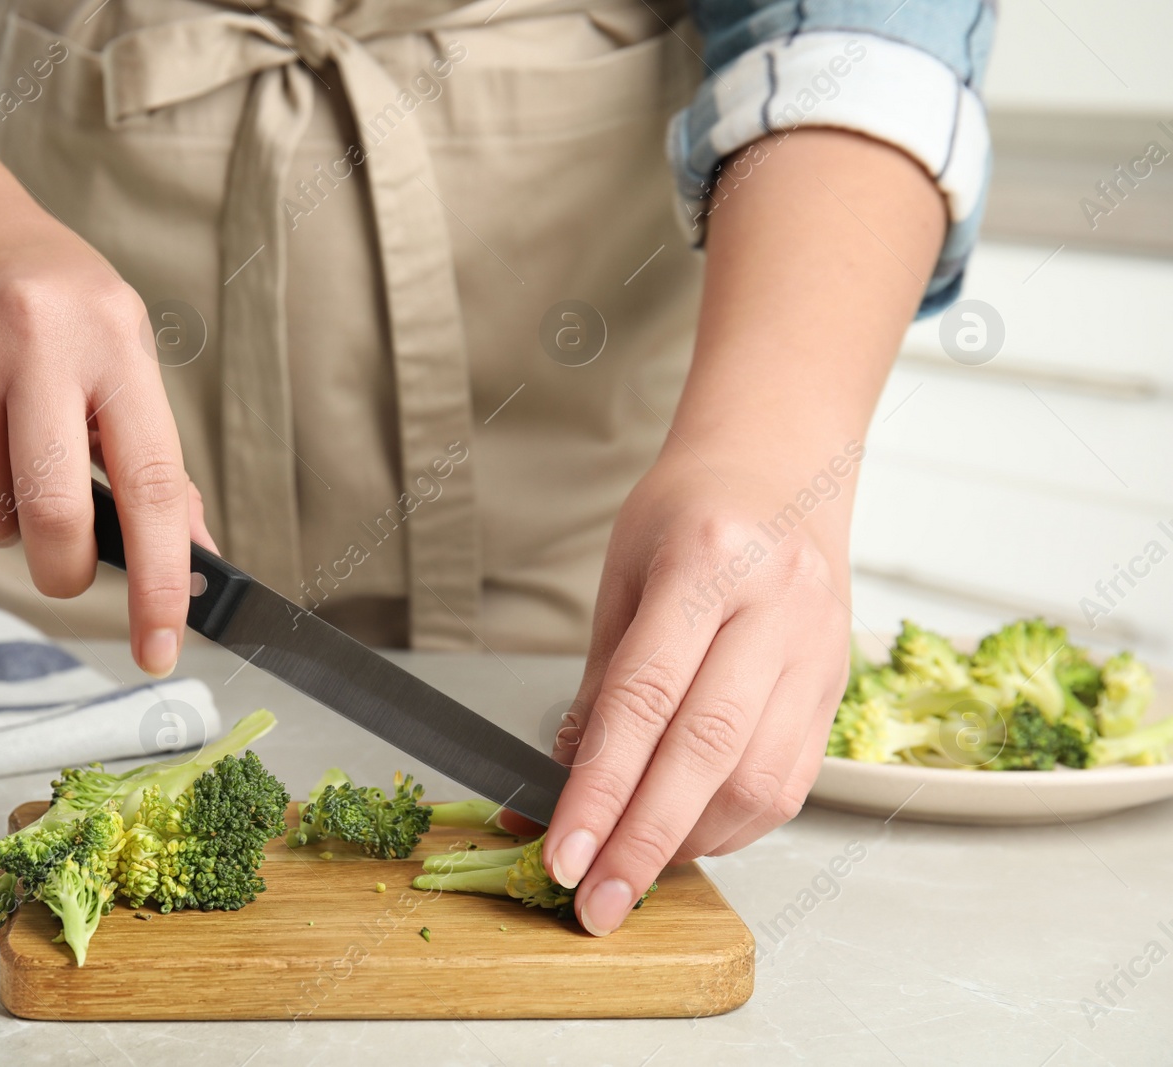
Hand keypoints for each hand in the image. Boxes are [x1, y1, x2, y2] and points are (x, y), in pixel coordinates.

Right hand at [0, 188, 214, 677]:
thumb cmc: (53, 306)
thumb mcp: (123, 355)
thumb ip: (155, 458)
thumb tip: (193, 557)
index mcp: (116, 344)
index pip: (150, 485)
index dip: (161, 579)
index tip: (161, 649)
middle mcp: (38, 343)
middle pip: (53, 515)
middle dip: (63, 569)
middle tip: (66, 565)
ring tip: (5, 463)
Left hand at [541, 450, 853, 934]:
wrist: (782, 468)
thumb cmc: (689, 510)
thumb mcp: (624, 573)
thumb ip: (605, 680)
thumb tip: (569, 778)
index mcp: (709, 562)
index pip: (645, 700)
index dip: (600, 790)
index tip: (563, 853)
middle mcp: (777, 608)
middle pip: (706, 751)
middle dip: (643, 842)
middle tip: (594, 903)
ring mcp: (819, 649)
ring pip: (759, 779)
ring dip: (690, 842)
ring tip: (632, 873)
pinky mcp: (838, 687)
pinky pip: (790, 780)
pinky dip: (733, 823)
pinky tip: (689, 837)